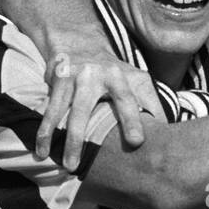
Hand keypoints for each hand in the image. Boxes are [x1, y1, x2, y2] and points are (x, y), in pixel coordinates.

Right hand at [36, 51, 160, 169]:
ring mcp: (71, 78)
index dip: (132, 120)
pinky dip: (44, 131)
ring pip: (61, 112)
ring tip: (56, 162)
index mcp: (118, 76)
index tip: (136, 142)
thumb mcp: (137, 80)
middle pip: (83, 111)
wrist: (79, 42)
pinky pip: (48, 109)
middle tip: (77, 166)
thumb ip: (152, 103)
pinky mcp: (55, 80)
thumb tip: (168, 132)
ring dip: (56, 138)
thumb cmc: (114, 71)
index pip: (126, 99)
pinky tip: (41, 150)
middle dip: (79, 139)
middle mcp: (92, 75)